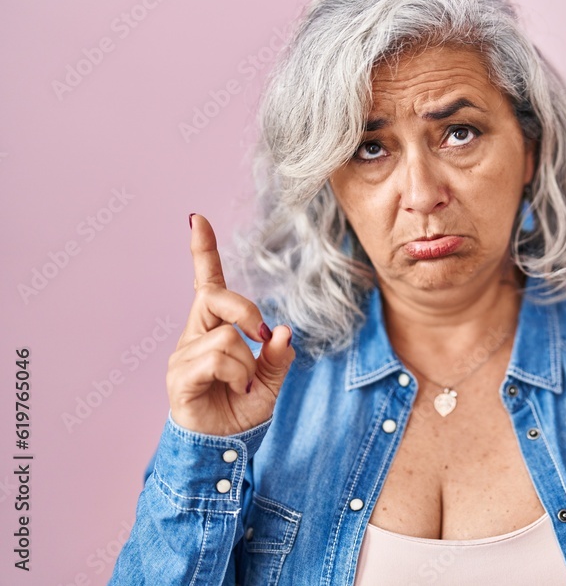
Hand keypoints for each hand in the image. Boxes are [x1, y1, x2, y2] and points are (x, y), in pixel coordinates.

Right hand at [166, 214, 295, 435]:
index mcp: (214, 329)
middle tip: (261, 336)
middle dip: (246, 311)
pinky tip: (234, 390)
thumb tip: (282, 330)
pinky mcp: (180, 377)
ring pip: (226, 337)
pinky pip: (217, 359)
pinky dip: (237, 375)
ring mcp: (184, 356)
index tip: (196, 219)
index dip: (203, 251)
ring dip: (246, 363)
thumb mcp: (271, 381)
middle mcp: (194, 336)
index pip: (207, 283)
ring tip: (242, 385)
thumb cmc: (241, 410)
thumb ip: (278, 356)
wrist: (223, 449)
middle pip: (216, 297)